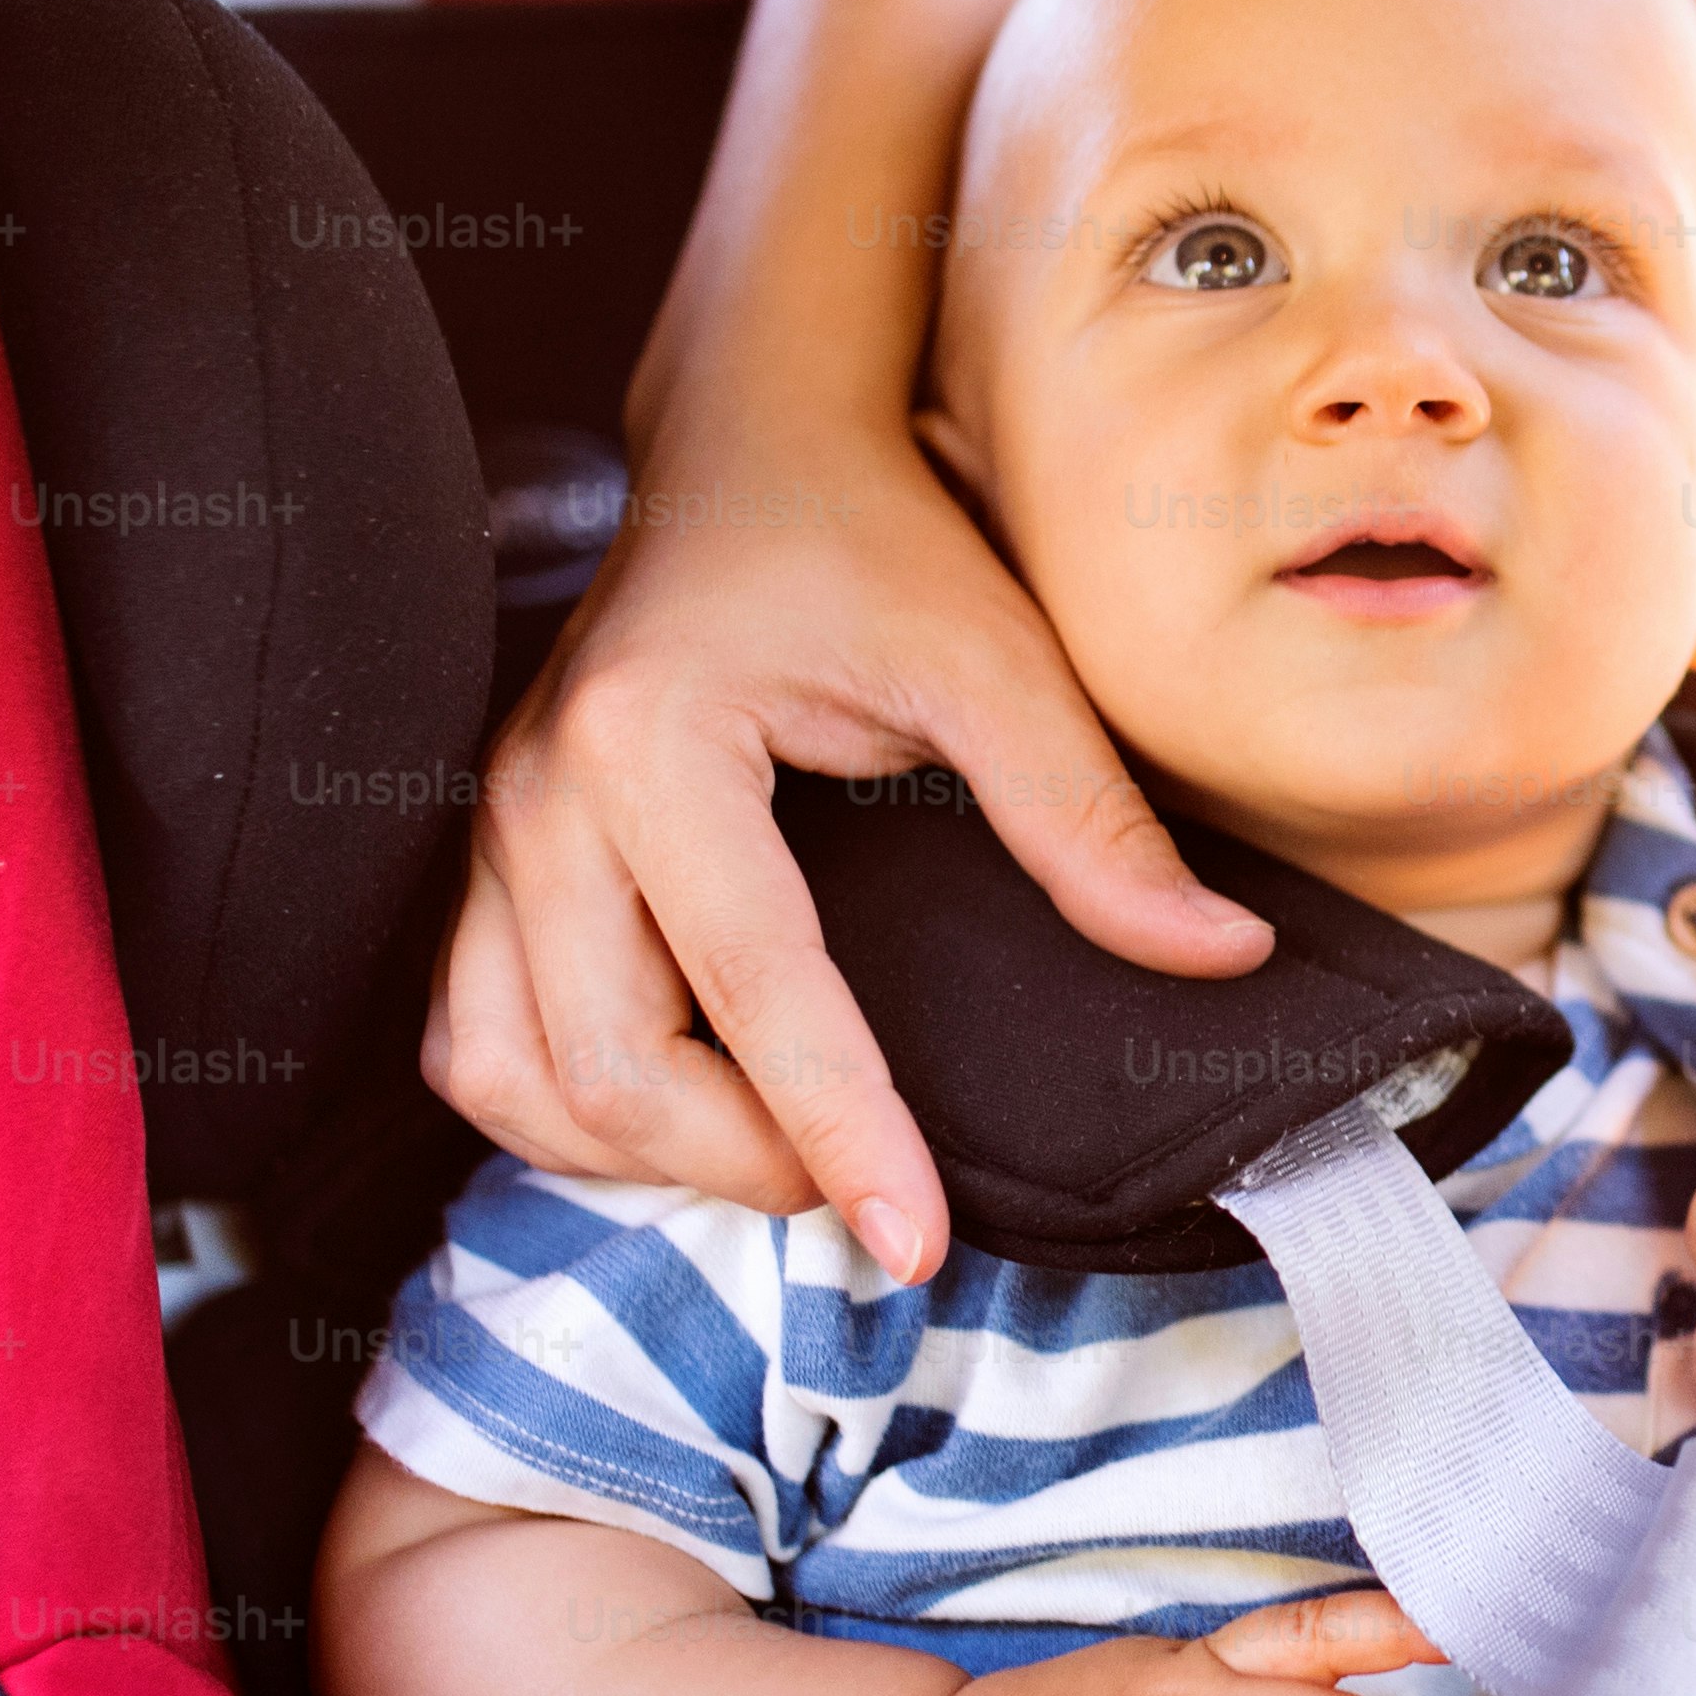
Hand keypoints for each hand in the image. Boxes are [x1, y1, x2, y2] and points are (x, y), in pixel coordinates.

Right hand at [426, 400, 1266, 1274]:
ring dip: (633, 1156)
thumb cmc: (871, 542)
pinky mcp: (490, 862)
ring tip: (780, 1160)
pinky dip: (569, 1107)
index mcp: (654, 739)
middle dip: (736, 1166)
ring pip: (506, 1075)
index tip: (916, 1245)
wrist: (751, 449)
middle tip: (871, 1200)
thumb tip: (1218, 957)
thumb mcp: (998, 660)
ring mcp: (493, 830)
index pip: (752, 986)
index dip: (838, 1131)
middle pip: (602, 1066)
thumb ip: (1093, 821)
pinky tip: (684, 1112)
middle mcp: (539, 794)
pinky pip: (476, 1038)